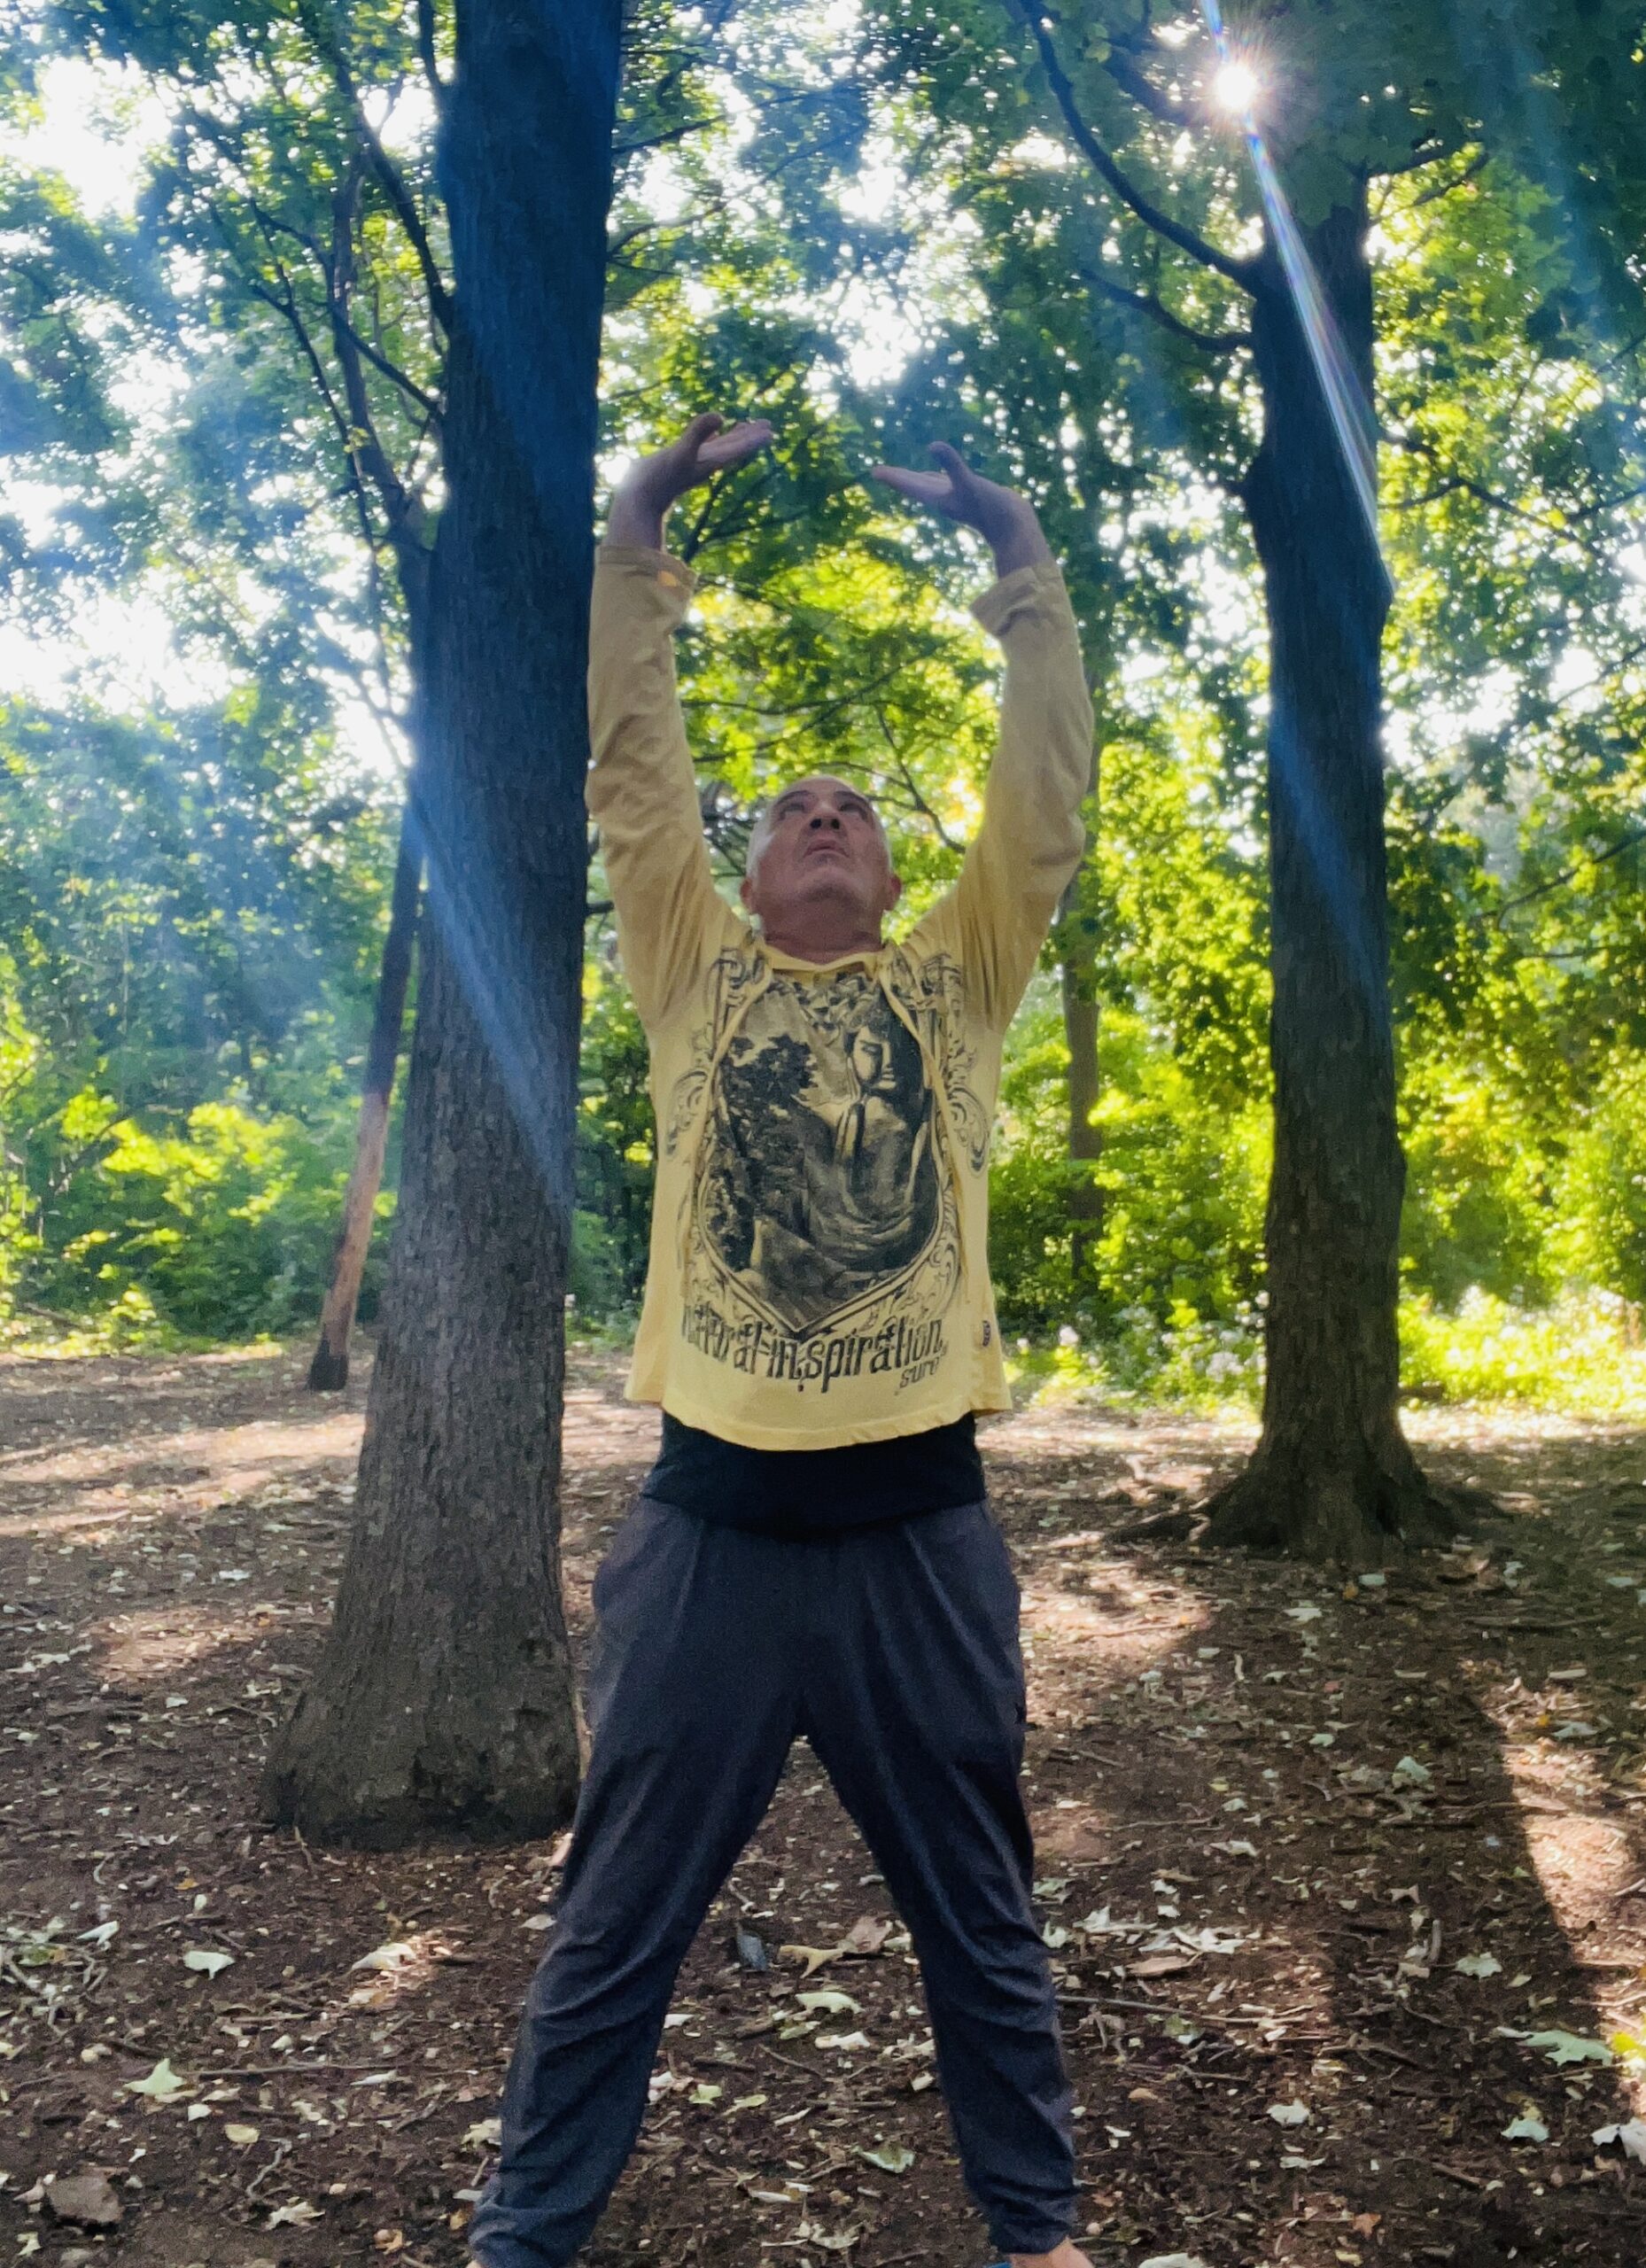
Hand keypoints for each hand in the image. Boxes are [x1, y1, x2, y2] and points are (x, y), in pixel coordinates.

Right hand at [606, 411, 774, 548]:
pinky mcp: (681, 459)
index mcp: (710, 461)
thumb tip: (720, 416)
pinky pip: (701, 445)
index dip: (753, 439)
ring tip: (745, 425)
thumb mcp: (680, 452)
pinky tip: (714, 431)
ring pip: (719, 446)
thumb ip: (699, 433)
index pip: (737, 448)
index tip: (770, 431)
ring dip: (733, 436)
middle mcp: (705, 462)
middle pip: (733, 447)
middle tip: (767, 426)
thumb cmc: (659, 478)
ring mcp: (693, 462)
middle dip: (749, 436)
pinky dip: (710, 436)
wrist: (639, 498)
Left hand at [872, 441, 1052, 576]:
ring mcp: (956, 497)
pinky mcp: (968, 494)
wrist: (1012, 525)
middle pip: (915, 486)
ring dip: (914, 479)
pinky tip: (935, 475)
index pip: (910, 484)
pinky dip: (936, 477)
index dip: (893, 477)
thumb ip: (951, 464)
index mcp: (938, 498)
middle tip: (878, 473)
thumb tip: (934, 444)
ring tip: (901, 475)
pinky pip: (946, 484)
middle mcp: (943, 499)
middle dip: (897, 479)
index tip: (875, 472)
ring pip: (929, 485)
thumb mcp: (969, 482)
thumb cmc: (990, 506)